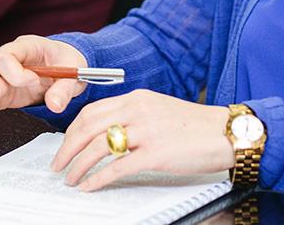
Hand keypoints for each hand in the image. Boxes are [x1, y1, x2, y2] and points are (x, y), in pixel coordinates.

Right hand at [0, 35, 88, 144]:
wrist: (66, 65)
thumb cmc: (66, 60)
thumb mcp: (73, 70)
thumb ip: (64, 88)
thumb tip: (54, 104)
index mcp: (25, 47)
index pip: (6, 55)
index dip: (15, 72)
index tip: (34, 82)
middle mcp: (9, 61)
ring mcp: (4, 77)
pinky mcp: (4, 93)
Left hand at [51, 91, 232, 190]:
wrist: (226, 132)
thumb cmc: (195, 126)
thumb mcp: (158, 109)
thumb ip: (132, 116)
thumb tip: (106, 133)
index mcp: (136, 98)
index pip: (91, 111)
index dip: (72, 130)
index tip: (63, 145)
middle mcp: (137, 110)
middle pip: (88, 127)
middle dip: (67, 148)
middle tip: (57, 164)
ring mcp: (146, 131)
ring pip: (98, 147)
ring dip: (78, 165)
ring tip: (70, 178)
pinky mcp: (156, 153)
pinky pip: (118, 167)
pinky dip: (98, 178)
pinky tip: (90, 186)